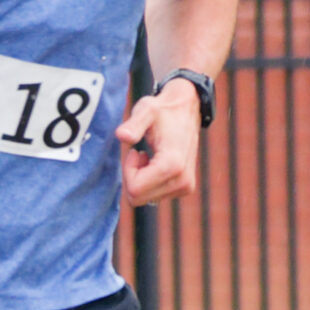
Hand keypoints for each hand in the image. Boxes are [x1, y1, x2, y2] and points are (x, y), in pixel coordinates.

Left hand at [118, 79, 202, 205]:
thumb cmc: (163, 110)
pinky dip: (150, 182)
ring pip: (146, 199)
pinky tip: (156, 162)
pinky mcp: (185, 188)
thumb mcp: (146, 110)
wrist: (187, 110)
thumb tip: (122, 136)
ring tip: (150, 156)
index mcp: (172, 165)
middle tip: (140, 154)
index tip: (135, 151)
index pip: (135, 189)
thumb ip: (134, 124)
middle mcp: (182, 180)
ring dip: (141, 179)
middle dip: (133, 177)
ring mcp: (185, 186)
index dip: (128, 170)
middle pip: (139, 198)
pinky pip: (155, 196)